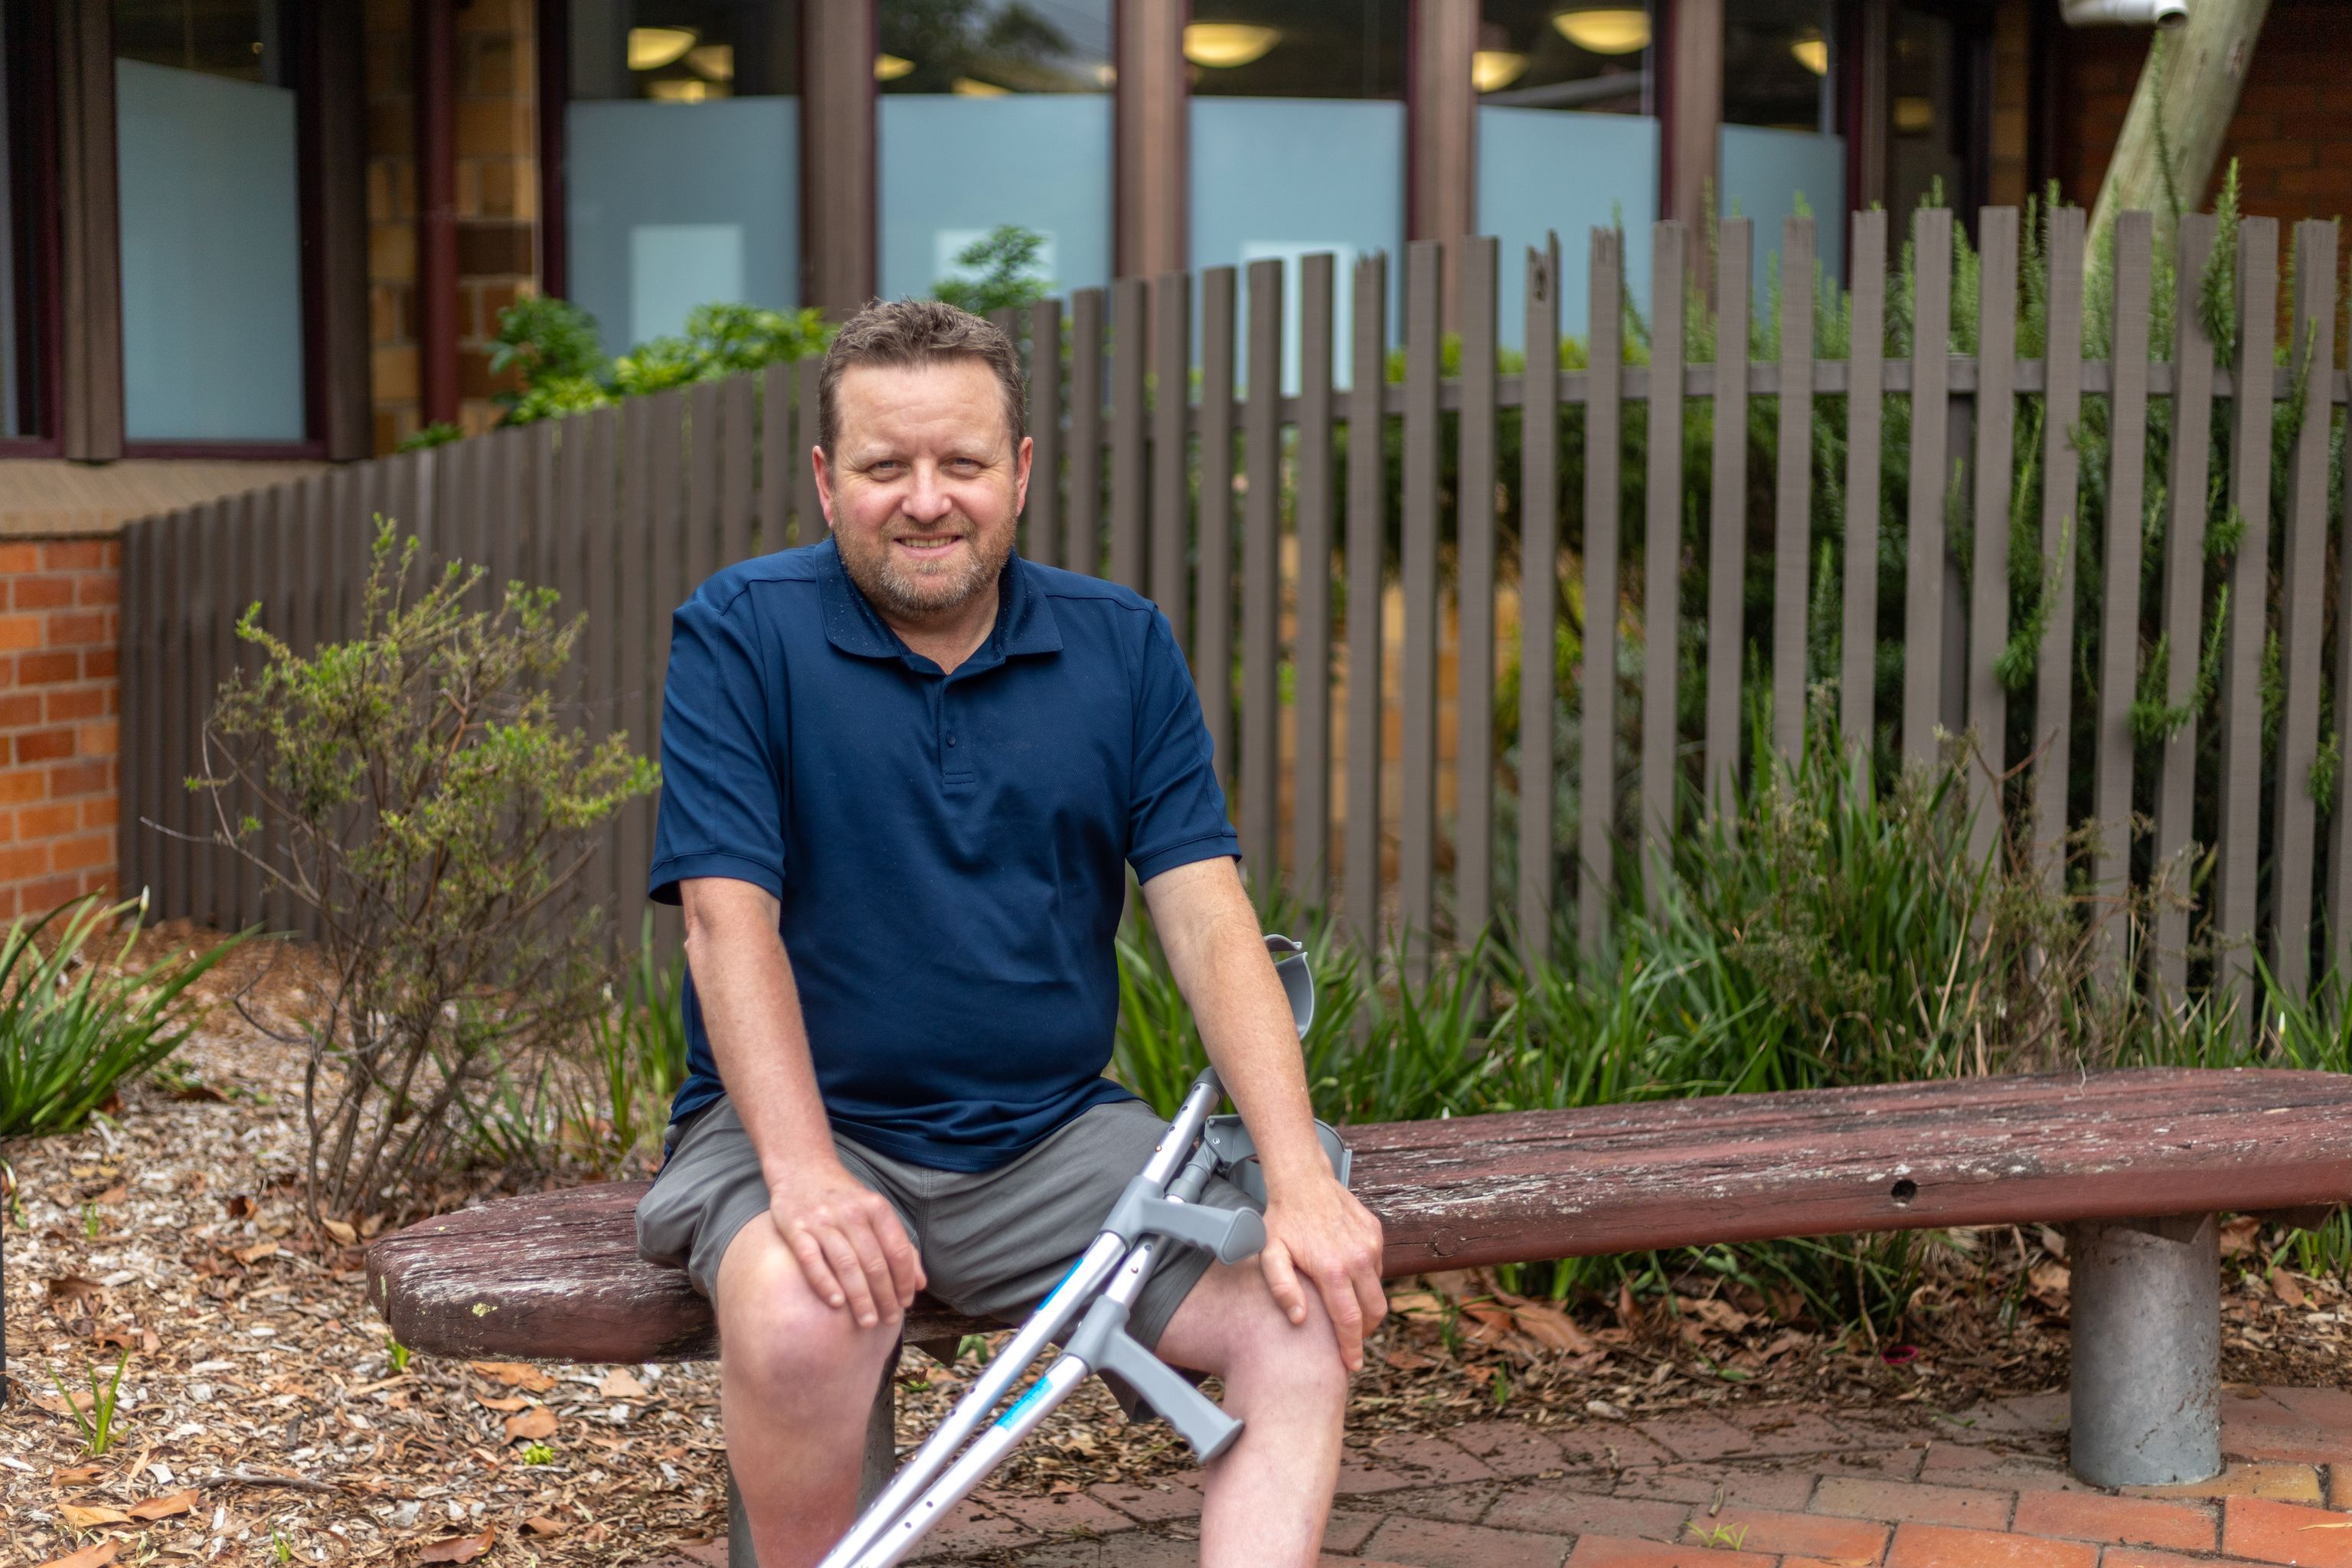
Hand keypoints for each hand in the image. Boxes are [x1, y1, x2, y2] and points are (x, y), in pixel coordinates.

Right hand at [768, 1159, 925, 1329]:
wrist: (801, 1166)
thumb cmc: (844, 1196)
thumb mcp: (875, 1210)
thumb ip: (899, 1245)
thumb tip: (920, 1283)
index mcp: (875, 1207)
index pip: (897, 1250)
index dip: (904, 1280)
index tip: (906, 1303)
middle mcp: (851, 1213)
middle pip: (874, 1262)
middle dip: (884, 1296)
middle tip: (888, 1320)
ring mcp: (822, 1220)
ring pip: (846, 1264)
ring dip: (859, 1297)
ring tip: (867, 1321)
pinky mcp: (795, 1227)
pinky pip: (812, 1259)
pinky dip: (825, 1282)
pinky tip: (837, 1303)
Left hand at [1257, 1173, 1386, 1372]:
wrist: (1303, 1180)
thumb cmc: (1283, 1220)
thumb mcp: (1270, 1255)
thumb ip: (1283, 1289)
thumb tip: (1300, 1319)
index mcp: (1332, 1270)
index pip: (1350, 1321)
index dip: (1352, 1348)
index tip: (1353, 1365)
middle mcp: (1357, 1259)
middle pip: (1373, 1312)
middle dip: (1364, 1332)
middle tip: (1349, 1340)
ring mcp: (1370, 1246)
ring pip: (1378, 1291)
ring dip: (1366, 1307)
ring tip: (1346, 1310)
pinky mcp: (1376, 1234)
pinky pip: (1378, 1269)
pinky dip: (1367, 1281)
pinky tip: (1347, 1279)